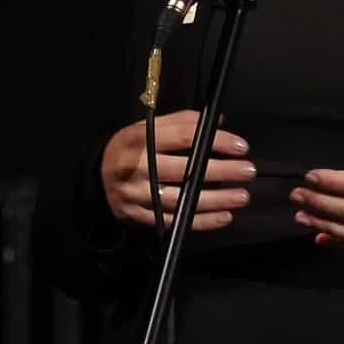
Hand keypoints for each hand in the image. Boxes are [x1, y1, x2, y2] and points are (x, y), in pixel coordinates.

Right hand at [101, 110, 254, 231]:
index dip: (215, 141)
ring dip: (215, 200)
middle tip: (248, 171)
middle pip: (185, 170)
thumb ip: (182, 123)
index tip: (240, 146)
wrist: (96, 176)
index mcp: (140, 139)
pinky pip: (174, 221)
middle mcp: (137, 167)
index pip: (184, 137)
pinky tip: (224, 217)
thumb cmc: (131, 148)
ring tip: (241, 196)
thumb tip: (218, 123)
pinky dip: (201, 221)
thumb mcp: (149, 127)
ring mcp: (137, 194)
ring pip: (181, 199)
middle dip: (221, 171)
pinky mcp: (138, 216)